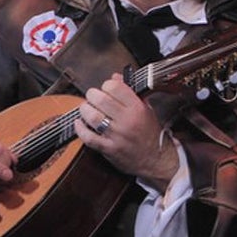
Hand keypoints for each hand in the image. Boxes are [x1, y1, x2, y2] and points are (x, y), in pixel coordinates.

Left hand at [74, 73, 178, 189]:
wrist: (156, 159)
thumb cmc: (151, 133)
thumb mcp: (146, 109)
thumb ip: (130, 92)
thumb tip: (115, 77)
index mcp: (137, 108)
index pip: (114, 87)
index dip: (106, 85)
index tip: (106, 89)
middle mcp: (127, 120)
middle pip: (100, 99)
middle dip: (92, 95)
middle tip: (92, 98)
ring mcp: (117, 136)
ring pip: (92, 117)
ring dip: (85, 110)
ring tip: (86, 109)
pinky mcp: (109, 149)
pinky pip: (88, 138)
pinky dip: (80, 129)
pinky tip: (79, 123)